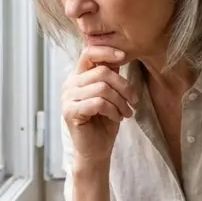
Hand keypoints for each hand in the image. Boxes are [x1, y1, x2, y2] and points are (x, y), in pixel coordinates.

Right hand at [62, 45, 137, 172]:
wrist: (97, 149)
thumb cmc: (104, 121)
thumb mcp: (111, 94)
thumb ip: (110, 75)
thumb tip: (119, 53)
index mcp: (77, 76)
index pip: (88, 53)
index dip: (106, 51)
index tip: (124, 56)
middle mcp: (69, 84)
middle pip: (102, 72)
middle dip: (123, 86)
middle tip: (133, 101)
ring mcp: (67, 98)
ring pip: (102, 88)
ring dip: (120, 101)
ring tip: (126, 112)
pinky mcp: (70, 112)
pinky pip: (98, 103)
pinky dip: (113, 110)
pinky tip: (117, 118)